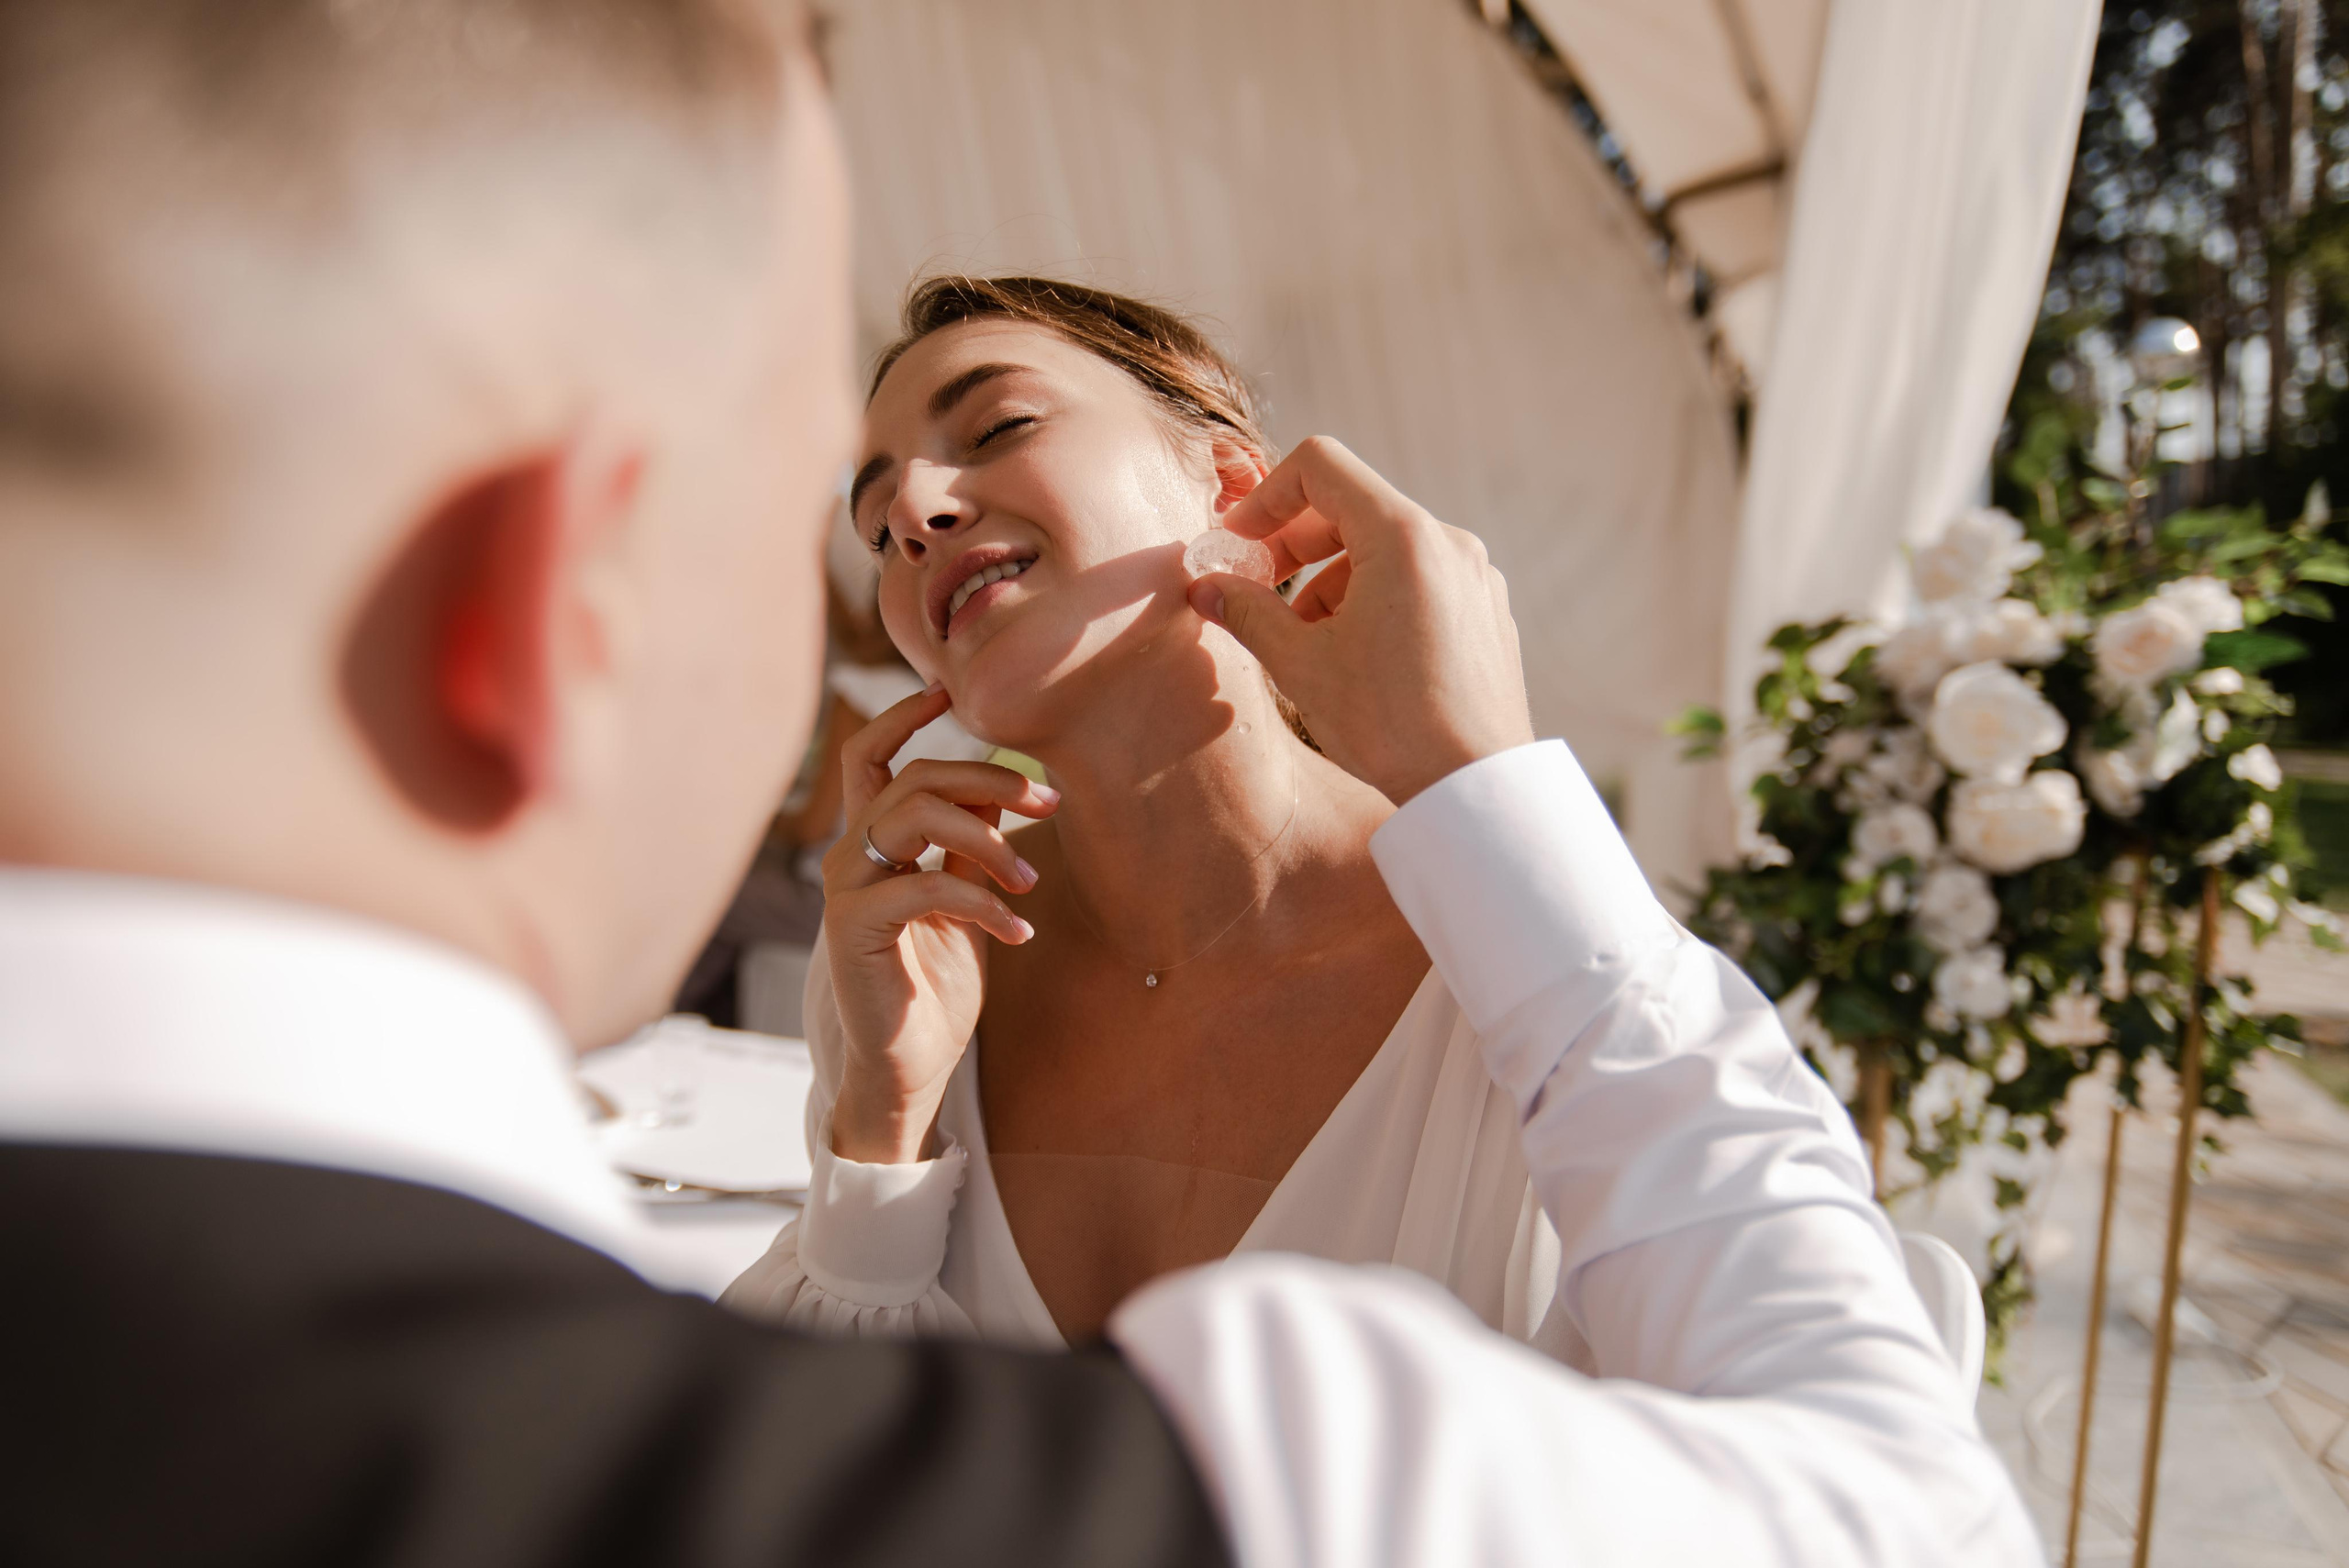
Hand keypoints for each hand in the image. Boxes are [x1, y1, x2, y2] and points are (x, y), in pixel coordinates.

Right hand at [818, 686, 1060, 1162]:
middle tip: (1050, 802)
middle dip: (988, 779)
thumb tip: (1001, 788)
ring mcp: (846, 889)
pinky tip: (1017, 933)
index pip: (871, 756)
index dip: (904, 717)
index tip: (949, 692)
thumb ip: (970, 844)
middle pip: (913, 777)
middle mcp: (849, 855)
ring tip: (1030, 883)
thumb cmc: (934, 983)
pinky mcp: (853, 928)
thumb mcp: (964, 898)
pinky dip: (981, 903)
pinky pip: (923, 885)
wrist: (907, 1065)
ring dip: (988, 840)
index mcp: (872, 841)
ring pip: (914, 815)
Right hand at [1188, 436, 1533, 803]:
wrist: (1473, 789)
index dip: (1265, 496)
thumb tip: (1206, 587)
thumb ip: (1247, 612)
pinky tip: (1354, 655)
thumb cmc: (1390, 725)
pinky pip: (1419, 579)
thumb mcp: (1301, 665)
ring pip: (1385, 547)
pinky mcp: (1486, 610)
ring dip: (1331, 578)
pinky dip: (1374, 596)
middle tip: (1254, 588)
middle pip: (1352, 505)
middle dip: (1294, 542)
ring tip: (1304, 639)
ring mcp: (1475, 575)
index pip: (1321, 466)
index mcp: (1403, 536)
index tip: (1238, 542)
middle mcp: (1448, 542)